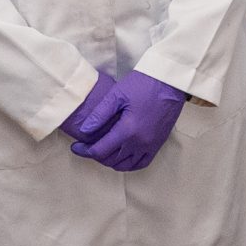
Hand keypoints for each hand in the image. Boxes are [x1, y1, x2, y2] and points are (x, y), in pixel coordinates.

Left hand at [71, 69, 190, 170]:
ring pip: (126, 165)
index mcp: (128, 130)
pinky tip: (121, 156)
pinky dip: (129, 164)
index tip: (75, 146)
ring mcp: (151, 145)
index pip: (100, 151)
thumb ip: (99, 114)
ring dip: (111, 161)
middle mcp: (140, 143)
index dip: (84, 151)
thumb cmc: (143, 83)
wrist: (170, 81)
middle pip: (111, 160)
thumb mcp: (117, 94)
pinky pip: (142, 163)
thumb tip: (83, 131)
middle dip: (95, 155)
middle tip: (86, 146)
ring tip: (102, 151)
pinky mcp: (158, 143)